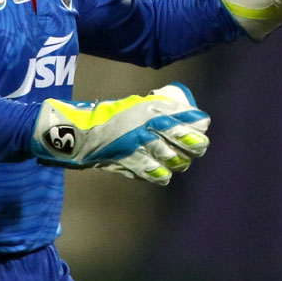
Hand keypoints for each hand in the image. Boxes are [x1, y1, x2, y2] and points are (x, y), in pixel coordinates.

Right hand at [31, 83, 210, 184]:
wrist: (79, 132)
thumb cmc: (109, 116)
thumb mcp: (136, 105)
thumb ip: (156, 110)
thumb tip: (182, 115)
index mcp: (149, 109)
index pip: (184, 118)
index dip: (198, 123)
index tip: (203, 124)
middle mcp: (146, 126)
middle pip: (184, 141)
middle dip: (196, 145)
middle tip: (198, 146)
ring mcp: (137, 145)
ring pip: (171, 158)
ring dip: (179, 161)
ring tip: (180, 161)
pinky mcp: (128, 161)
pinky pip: (152, 172)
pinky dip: (161, 175)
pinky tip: (165, 174)